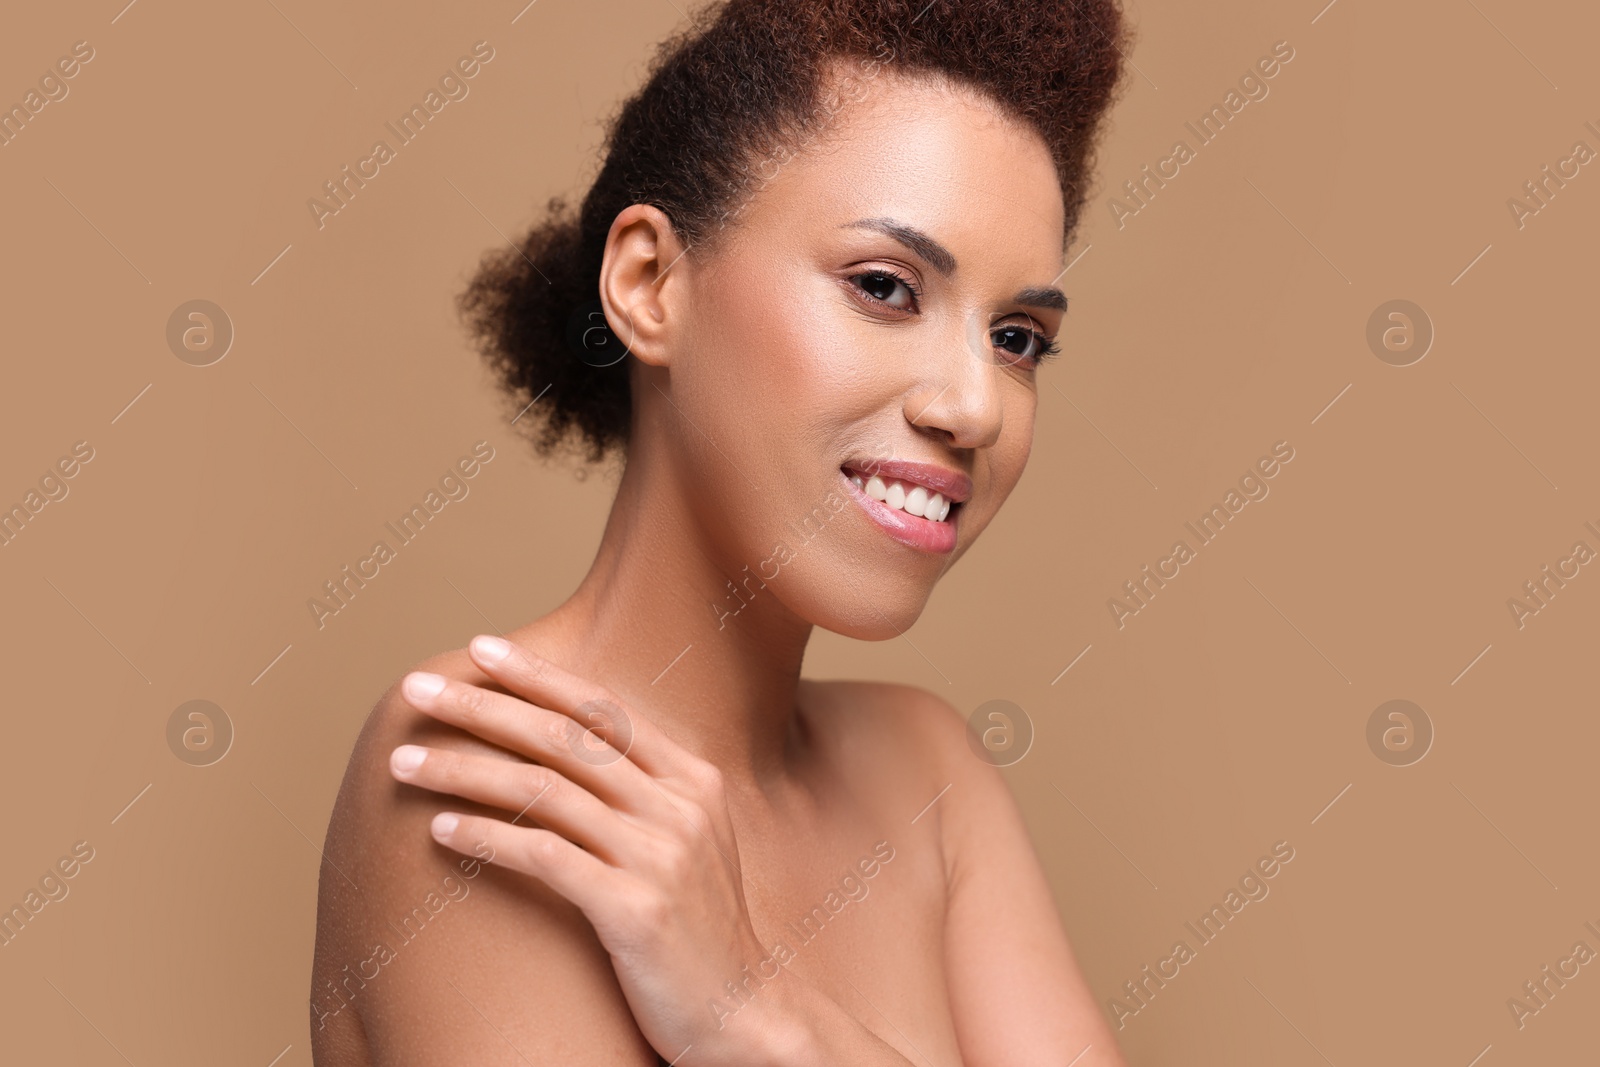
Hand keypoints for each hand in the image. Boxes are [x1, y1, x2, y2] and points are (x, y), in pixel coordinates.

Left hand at [388, 635, 791, 1064]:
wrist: (746, 1012)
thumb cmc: (701, 930)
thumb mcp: (691, 844)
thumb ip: (644, 795)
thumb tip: (570, 752)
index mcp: (694, 780)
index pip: (603, 709)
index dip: (539, 675)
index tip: (482, 651)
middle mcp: (679, 807)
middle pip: (564, 737)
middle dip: (483, 705)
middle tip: (418, 688)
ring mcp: (660, 857)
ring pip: (543, 790)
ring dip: (463, 770)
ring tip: (404, 761)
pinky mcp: (635, 910)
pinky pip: (545, 857)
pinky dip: (486, 838)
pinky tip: (441, 829)